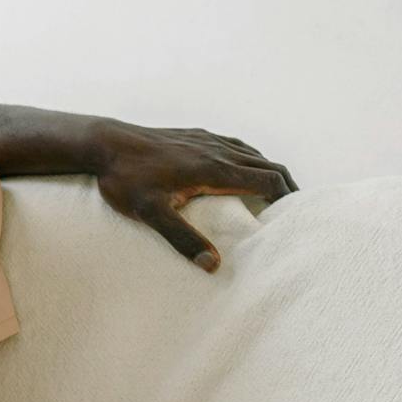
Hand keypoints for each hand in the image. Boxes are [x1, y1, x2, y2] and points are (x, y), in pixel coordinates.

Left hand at [93, 119, 297, 270]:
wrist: (104, 143)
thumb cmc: (125, 178)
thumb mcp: (151, 213)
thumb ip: (182, 239)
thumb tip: (213, 266)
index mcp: (214, 169)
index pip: (267, 180)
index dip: (287, 197)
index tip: (297, 217)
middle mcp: (217, 150)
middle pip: (267, 165)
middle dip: (286, 186)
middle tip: (295, 211)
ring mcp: (206, 139)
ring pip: (252, 153)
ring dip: (269, 172)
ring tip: (276, 194)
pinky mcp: (194, 136)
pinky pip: (234, 145)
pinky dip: (250, 159)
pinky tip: (243, 171)